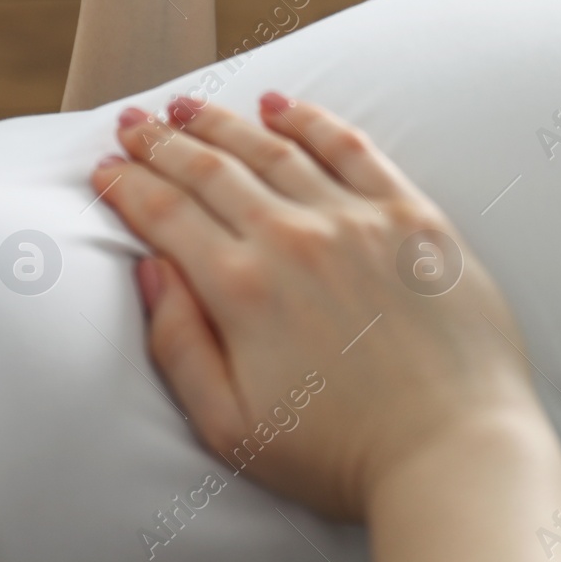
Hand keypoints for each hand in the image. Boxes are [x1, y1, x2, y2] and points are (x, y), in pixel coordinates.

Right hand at [91, 94, 541, 519]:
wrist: (454, 453)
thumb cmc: (339, 457)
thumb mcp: (230, 428)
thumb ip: (178, 347)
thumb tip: (150, 271)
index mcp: (242, 291)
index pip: (166, 215)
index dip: (128, 186)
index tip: (106, 169)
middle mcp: (293, 240)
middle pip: (210, 171)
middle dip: (161, 142)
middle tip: (133, 122)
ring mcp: (356, 221)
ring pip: (272, 149)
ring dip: (222, 122)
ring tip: (186, 105)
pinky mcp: (412, 217)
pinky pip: (351, 149)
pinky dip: (310, 120)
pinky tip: (279, 105)